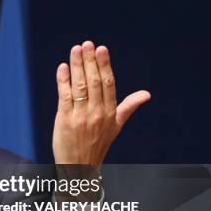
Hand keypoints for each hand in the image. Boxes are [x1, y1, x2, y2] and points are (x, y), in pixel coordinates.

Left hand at [52, 41, 150, 164]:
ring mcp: (80, 117)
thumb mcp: (116, 126)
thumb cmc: (97, 144)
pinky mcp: (64, 120)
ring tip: (75, 49)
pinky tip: (62, 67)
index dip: (105, 65)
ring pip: (80, 86)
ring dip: (77, 66)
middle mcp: (97, 113)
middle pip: (94, 82)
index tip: (102, 49)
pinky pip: (64, 97)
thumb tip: (147, 94)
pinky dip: (63, 81)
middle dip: (90, 61)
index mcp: (110, 113)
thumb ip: (128, 107)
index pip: (108, 84)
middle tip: (87, 44)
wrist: (79, 167)